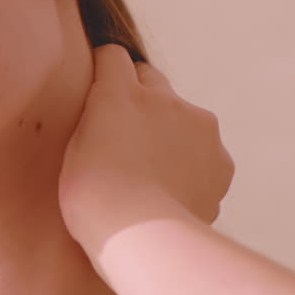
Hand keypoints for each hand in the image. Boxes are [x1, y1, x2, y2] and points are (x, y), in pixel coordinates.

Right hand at [58, 44, 233, 257]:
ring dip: (168, 132)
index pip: (113, 56)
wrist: (142, 238)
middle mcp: (165, 99)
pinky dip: (191, 163)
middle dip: (140, 98)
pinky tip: (172, 191)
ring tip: (150, 173)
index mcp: (119, 93)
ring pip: (181, 117)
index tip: (98, 89)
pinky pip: (204, 151)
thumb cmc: (92, 199)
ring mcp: (199, 127)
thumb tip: (109, 116)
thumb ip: (94, 120)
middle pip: (151, 79)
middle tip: (124, 135)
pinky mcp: (221, 159)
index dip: (105, 70)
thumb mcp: (73, 150)